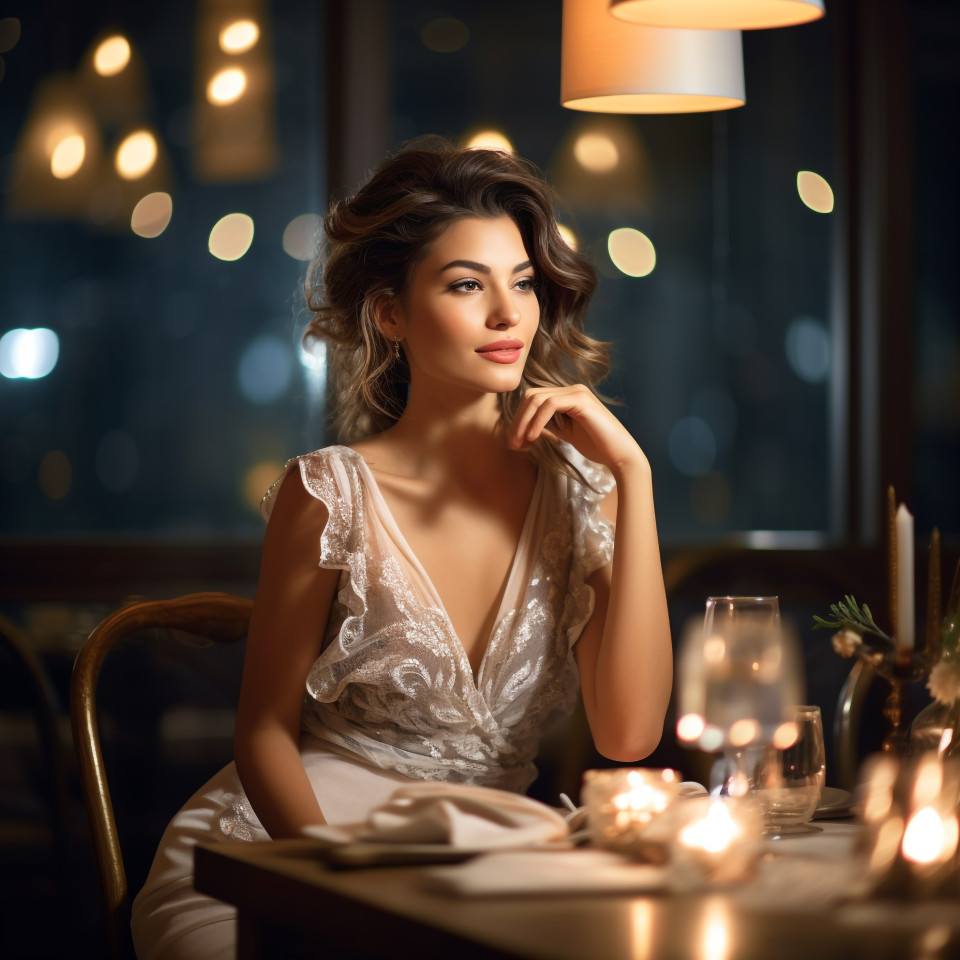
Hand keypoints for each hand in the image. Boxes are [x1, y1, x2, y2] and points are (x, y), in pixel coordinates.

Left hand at [506, 384, 647, 476]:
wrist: (620, 455)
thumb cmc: (597, 446)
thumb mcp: (565, 433)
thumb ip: (548, 425)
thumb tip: (524, 426)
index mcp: (568, 396)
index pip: (534, 399)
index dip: (519, 420)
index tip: (515, 443)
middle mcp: (572, 389)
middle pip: (531, 396)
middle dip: (517, 421)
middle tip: (512, 444)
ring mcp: (577, 392)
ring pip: (536, 399)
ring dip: (523, 422)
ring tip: (519, 443)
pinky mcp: (581, 399)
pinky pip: (549, 405)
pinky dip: (536, 421)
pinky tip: (532, 438)